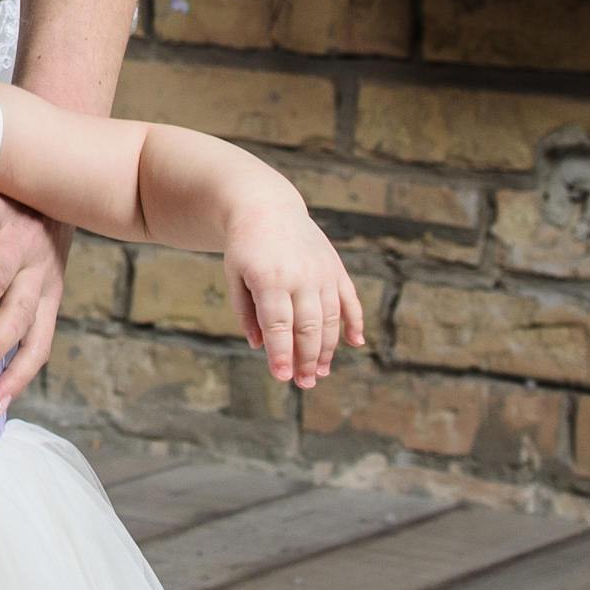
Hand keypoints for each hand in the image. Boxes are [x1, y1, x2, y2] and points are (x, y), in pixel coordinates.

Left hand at [224, 203, 365, 387]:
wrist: (266, 206)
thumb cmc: (245, 246)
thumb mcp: (235, 276)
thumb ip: (247, 312)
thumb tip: (260, 346)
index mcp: (270, 278)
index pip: (278, 325)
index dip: (281, 354)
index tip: (282, 377)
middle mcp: (300, 275)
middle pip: (308, 326)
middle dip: (306, 359)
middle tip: (303, 383)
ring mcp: (322, 271)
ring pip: (331, 318)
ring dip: (327, 349)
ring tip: (319, 372)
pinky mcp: (335, 268)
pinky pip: (350, 299)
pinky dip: (354, 322)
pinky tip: (355, 343)